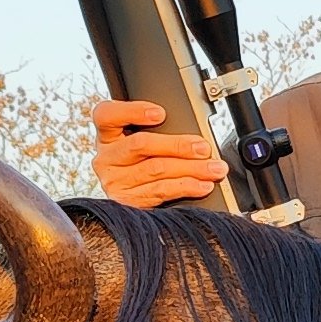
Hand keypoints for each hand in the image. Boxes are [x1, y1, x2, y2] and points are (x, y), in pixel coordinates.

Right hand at [89, 99, 225, 207]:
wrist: (125, 210)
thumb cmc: (138, 162)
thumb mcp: (139, 140)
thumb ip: (157, 131)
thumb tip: (194, 133)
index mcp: (108, 135)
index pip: (107, 115)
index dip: (133, 111)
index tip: (160, 114)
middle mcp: (107, 158)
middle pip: (141, 144)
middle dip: (178, 146)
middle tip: (203, 148)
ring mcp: (115, 181)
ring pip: (156, 170)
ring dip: (191, 169)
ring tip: (212, 168)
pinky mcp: (127, 201)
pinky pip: (160, 191)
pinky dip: (186, 187)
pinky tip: (201, 185)